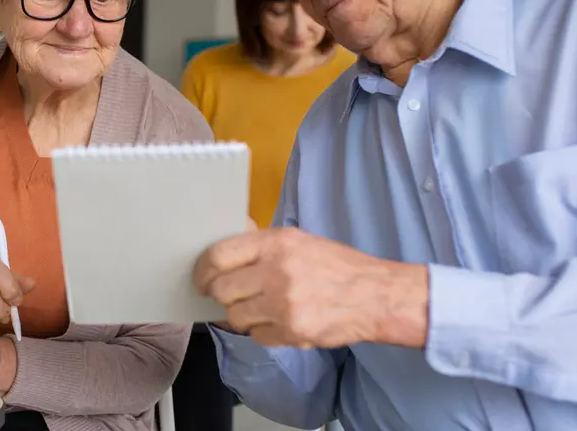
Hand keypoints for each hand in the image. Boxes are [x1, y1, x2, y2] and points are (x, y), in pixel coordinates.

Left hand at [193, 226, 428, 348]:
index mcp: (277, 243)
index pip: (219, 255)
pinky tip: (279, 320)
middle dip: (221, 295)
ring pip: (236, 317)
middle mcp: (277, 271)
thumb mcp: (298, 240)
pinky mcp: (293, 332)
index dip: (203, 269)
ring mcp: (284, 304)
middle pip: (222, 289)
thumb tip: (223, 246)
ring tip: (259, 308)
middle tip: (229, 295)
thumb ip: (260, 245)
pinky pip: (257, 336)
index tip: (201, 278)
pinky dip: (262, 331)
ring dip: (241, 315)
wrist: (375, 295)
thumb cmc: (335, 265)